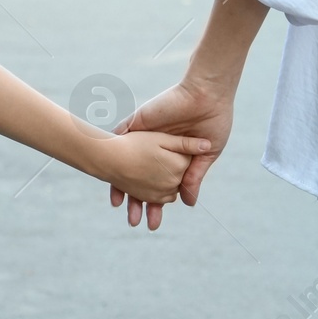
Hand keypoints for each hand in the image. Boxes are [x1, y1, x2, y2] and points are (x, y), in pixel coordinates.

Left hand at [110, 79, 233, 228]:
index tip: (152, 222)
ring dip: (120, 183)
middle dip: (137, 201)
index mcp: (174, 158)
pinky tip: (104, 169)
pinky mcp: (138, 123)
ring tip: (118, 205)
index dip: (155, 204)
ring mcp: (145, 137)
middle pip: (140, 180)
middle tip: (133, 221)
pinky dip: (110, 151)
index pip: (159, 186)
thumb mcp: (206, 156)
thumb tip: (188, 203)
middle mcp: (156, 149)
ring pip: (126, 163)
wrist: (208, 96)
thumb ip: (194, 177)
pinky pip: (118, 137)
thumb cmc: (213, 123)